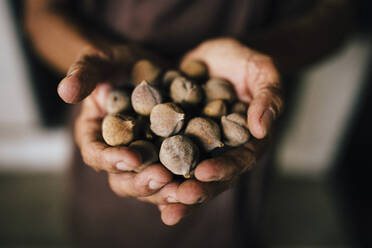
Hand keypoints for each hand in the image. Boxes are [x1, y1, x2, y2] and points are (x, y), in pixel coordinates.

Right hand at [58, 45, 181, 222]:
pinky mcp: (167, 156)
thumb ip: (84, 73)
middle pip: (123, 180)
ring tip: (184, 187)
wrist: (143, 66)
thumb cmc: (116, 62)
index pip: (96, 154)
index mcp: (95, 136)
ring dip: (166, 189)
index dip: (111, 160)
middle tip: (163, 178)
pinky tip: (202, 181)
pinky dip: (186, 181)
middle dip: (142, 183)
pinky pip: (174, 174)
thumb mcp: (99, 61)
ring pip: (150, 184)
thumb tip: (64, 91)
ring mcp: (144, 158)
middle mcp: (117, 153)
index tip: (131, 158)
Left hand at [156, 38, 282, 224]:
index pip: (236, 163)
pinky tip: (131, 172)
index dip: (221, 170)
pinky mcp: (171, 135)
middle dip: (193, 191)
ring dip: (168, 188)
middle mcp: (217, 151)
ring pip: (181, 173)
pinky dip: (146, 164)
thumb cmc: (246, 63)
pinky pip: (158, 153)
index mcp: (243, 143)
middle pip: (207, 178)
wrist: (217, 57)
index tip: (203, 173)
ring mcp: (192, 145)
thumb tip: (262, 128)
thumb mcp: (262, 72)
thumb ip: (268, 97)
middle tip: (176, 199)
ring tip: (155, 200)